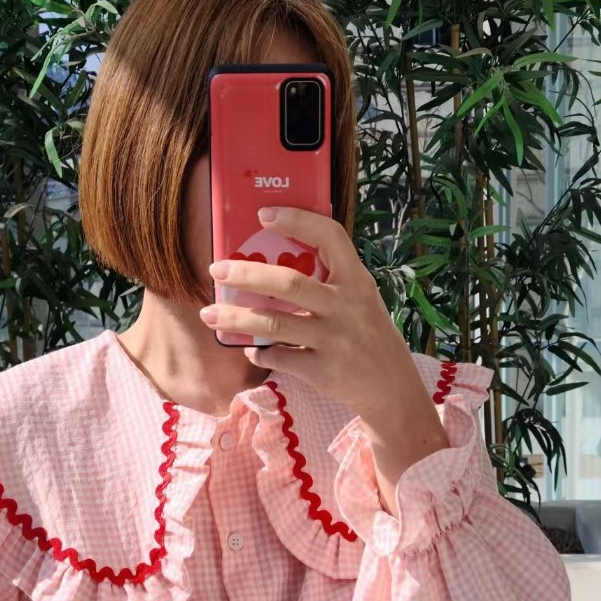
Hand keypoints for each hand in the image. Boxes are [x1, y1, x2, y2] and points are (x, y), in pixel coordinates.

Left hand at [200, 204, 423, 427]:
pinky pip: (279, 357)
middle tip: (217, 270)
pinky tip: (249, 348)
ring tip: (209, 314)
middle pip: (289, 282)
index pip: (330, 237)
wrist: (391, 387)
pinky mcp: (323, 371)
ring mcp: (334, 340)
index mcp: (356, 280)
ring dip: (236, 318)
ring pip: (275, 324)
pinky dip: (258, 352)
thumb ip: (331, 278)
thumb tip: (278, 254)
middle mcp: (346, 306)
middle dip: (247, 274)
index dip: (297, 220)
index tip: (263, 213)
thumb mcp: (361, 298)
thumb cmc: (368, 334)